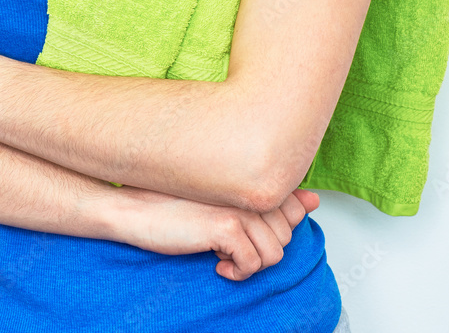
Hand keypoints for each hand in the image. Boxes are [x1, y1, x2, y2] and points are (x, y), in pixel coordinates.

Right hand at [109, 185, 319, 280]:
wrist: (136, 209)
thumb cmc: (176, 205)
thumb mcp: (226, 200)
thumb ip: (270, 199)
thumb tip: (312, 200)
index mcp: (250, 177)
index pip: (292, 209)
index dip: (273, 230)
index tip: (245, 231)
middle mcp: (248, 187)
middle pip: (286, 234)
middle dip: (260, 248)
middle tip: (230, 243)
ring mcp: (238, 205)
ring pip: (274, 253)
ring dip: (250, 263)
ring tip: (224, 252)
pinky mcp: (225, 226)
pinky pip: (253, 264)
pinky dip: (237, 272)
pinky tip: (217, 262)